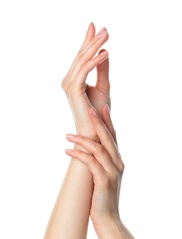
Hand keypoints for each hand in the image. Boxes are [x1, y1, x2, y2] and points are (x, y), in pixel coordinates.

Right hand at [61, 22, 109, 138]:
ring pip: (82, 61)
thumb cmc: (98, 112)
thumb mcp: (103, 86)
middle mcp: (68, 80)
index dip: (88, 42)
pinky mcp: (73, 89)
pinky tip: (105, 53)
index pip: (81, 57)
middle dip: (91, 40)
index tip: (95, 27)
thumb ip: (102, 69)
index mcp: (74, 79)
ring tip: (106, 35)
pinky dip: (94, 62)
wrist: (94, 130)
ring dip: (94, 47)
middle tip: (104, 28)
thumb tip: (104, 52)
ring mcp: (69, 84)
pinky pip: (84, 71)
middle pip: (80, 56)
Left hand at [65, 105, 123, 225]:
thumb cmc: (103, 194)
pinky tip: (68, 152)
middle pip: (108, 138)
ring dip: (82, 140)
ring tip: (67, 135)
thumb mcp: (105, 174)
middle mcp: (118, 163)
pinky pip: (91, 163)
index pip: (114, 137)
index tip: (102, 108)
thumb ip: (103, 160)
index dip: (108, 122)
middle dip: (98, 122)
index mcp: (118, 160)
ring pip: (98, 149)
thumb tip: (92, 147)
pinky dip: (79, 155)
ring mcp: (112, 172)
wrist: (108, 217)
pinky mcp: (104, 181)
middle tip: (89, 110)